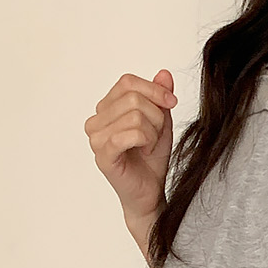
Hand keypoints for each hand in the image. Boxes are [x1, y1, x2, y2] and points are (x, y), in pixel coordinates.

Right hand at [84, 70, 176, 232]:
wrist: (150, 194)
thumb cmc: (151, 161)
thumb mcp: (160, 122)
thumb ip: (159, 97)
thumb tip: (164, 74)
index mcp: (105, 109)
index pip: (127, 82)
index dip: (153, 89)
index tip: (171, 102)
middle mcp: (95, 121)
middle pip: (133, 97)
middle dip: (156, 115)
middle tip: (157, 135)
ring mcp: (96, 139)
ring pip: (135, 114)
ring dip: (153, 132)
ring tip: (149, 146)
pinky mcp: (103, 155)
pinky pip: (131, 133)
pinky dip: (146, 141)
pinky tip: (145, 151)